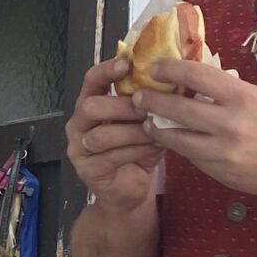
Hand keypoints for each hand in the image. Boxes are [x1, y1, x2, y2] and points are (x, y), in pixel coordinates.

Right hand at [63, 55, 163, 210]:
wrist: (130, 192)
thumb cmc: (138, 151)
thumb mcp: (145, 122)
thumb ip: (151, 102)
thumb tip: (178, 78)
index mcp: (90, 105)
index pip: (91, 81)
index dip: (106, 70)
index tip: (127, 64)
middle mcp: (79, 125)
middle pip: (90, 107)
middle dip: (120, 105)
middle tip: (146, 107)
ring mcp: (79, 149)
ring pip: (101, 135)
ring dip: (132, 131)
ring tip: (154, 130)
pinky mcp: (89, 170)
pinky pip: (111, 157)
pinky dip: (136, 151)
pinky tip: (153, 148)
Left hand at [144, 59, 256, 207]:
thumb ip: (236, 92)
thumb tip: (207, 84)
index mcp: (244, 98)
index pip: (197, 76)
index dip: (171, 69)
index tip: (156, 67)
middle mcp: (229, 124)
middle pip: (178, 110)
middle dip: (152, 102)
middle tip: (138, 97)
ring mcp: (223, 152)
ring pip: (177, 139)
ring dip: (158, 130)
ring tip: (148, 123)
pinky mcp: (221, 173)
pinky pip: (193, 158)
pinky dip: (182, 148)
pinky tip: (176, 141)